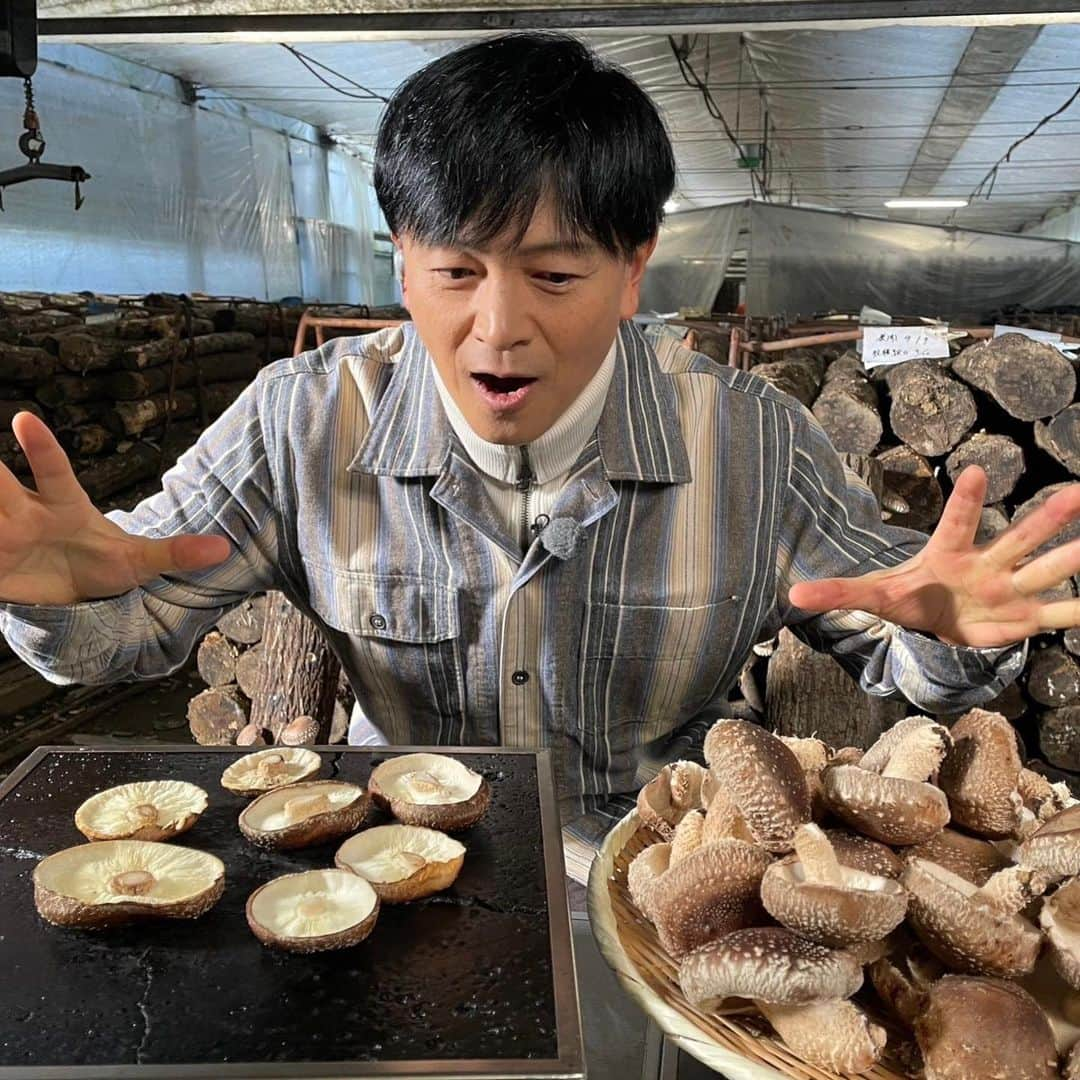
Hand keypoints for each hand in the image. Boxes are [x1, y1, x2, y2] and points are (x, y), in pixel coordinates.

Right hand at [0, 412, 229, 604]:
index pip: (53, 472)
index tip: (23, 418)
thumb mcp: (139, 563)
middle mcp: (23, 512)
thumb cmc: (103, 565)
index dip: (41, 448)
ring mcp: (2, 536)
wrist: (74, 593)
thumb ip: (175, 553)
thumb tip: (223, 550)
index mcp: (62, 506)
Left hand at [788, 466, 1079, 647]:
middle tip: (1077, 492)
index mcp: (948, 552)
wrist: (937, 617)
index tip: (976, 470)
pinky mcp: (1022, 616)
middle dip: (1047, 518)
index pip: (956, 522)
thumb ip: (836, 593)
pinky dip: (1074, 612)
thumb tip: (792, 597)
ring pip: (1045, 569)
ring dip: (1071, 557)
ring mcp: (1009, 588)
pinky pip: (1055, 613)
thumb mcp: (871, 596)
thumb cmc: (909, 596)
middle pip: (1018, 538)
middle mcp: (987, 563)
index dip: (966, 500)